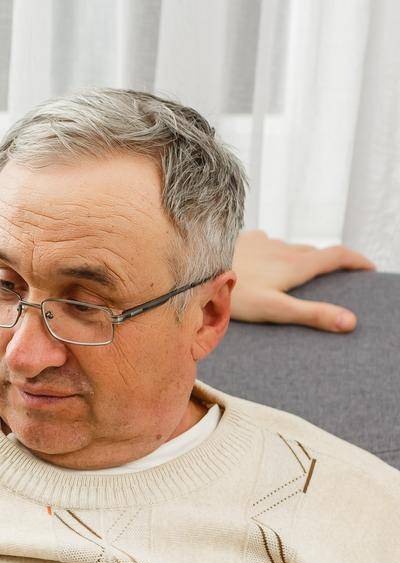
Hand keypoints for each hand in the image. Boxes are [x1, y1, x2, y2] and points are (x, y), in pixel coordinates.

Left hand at [230, 229, 374, 331]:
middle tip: (332, 276)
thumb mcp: (275, 308)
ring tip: (295, 273)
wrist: (193, 272)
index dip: (356, 260)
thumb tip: (350, 321)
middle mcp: (282, 248)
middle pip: (313, 252)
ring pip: (287, 247)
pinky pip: (263, 243)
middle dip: (326, 262)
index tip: (369, 268)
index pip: (336, 255)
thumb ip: (311, 314)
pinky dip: (270, 251)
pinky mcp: (241, 240)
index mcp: (295, 264)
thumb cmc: (234, 293)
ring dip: (296, 257)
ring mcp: (261, 241)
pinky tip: (261, 259)